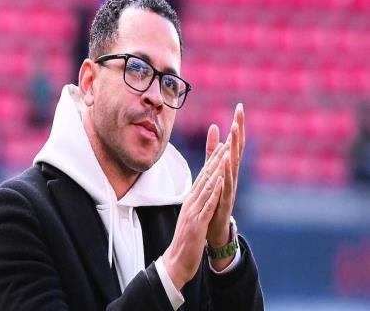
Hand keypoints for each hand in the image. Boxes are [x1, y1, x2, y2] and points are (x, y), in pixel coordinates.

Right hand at [162, 143, 227, 289]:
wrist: (175, 261)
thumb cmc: (186, 240)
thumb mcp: (192, 217)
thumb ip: (197, 203)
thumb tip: (201, 191)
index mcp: (191, 200)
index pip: (203, 176)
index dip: (213, 160)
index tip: (223, 145)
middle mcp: (191, 202)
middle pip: (205, 176)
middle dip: (216, 158)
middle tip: (227, 141)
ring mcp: (193, 212)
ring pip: (207, 186)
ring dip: (216, 170)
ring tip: (225, 155)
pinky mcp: (197, 223)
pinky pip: (207, 205)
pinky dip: (214, 192)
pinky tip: (220, 182)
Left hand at [206, 103, 244, 249]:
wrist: (214, 228)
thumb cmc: (216, 197)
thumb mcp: (213, 169)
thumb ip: (212, 150)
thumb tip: (213, 127)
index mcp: (230, 167)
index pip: (235, 142)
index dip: (238, 124)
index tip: (239, 106)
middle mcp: (233, 174)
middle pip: (237, 149)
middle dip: (239, 130)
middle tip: (240, 112)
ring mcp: (231, 186)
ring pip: (234, 163)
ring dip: (234, 147)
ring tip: (233, 130)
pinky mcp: (225, 199)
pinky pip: (227, 183)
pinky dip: (227, 171)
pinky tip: (226, 160)